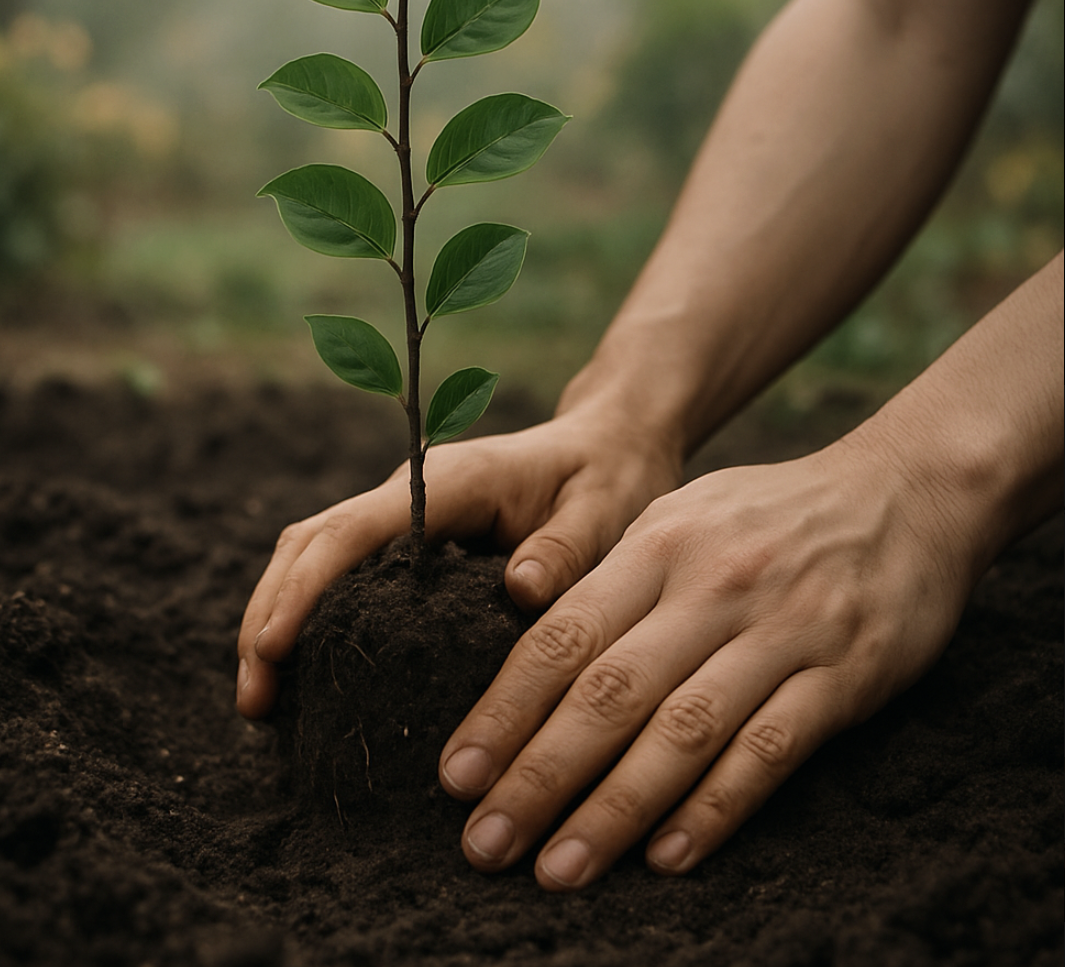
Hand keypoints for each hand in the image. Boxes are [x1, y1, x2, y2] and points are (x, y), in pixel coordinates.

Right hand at [236, 400, 682, 717]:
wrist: (608, 444)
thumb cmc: (608, 477)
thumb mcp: (604, 510)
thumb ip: (567, 548)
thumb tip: (518, 590)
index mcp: (448, 481)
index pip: (353, 529)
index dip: (305, 587)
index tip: (271, 648)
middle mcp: (409, 493)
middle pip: (310, 543)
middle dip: (269, 614)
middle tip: (254, 702)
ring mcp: (401, 517)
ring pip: (311, 557)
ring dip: (275, 619)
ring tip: (261, 704)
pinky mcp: (404, 543)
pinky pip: (337, 574)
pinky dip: (305, 619)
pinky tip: (302, 678)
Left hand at [437, 429, 978, 889]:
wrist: (904, 492)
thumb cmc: (771, 515)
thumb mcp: (683, 515)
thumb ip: (617, 579)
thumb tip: (532, 653)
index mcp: (659, 544)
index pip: (563, 636)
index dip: (505, 710)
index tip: (457, 776)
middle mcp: (711, 586)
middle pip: (609, 692)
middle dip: (538, 774)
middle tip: (483, 842)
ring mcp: (780, 630)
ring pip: (682, 731)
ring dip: (614, 808)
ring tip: (558, 868)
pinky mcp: (843, 673)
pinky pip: (770, 750)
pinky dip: (715, 807)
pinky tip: (668, 857)